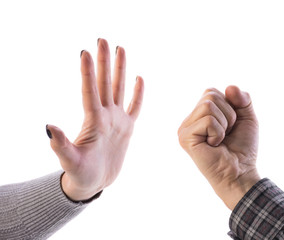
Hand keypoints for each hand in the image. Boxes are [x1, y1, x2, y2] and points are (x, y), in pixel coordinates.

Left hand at [46, 38, 143, 200]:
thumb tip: (48, 127)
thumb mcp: (71, 162)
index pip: (90, 91)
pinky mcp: (127, 128)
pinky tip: (139, 78)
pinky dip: (138, 93)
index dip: (88, 72)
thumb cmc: (80, 174)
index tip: (85, 52)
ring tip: (120, 49)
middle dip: (104, 62)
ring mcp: (116, 120)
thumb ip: (61, 146)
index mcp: (93, 121)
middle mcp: (105, 115)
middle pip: (104, 83)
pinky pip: (135, 106)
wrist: (93, 182)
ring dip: (120, 70)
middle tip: (102, 40)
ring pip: (119, 89)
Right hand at [178, 86, 259, 209]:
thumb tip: (230, 87)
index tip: (230, 126)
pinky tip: (214, 146)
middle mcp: (189, 121)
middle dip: (228, 114)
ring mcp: (184, 129)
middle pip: (209, 96)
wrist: (240, 173)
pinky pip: (208, 120)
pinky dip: (219, 132)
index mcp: (199, 115)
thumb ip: (242, 99)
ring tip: (220, 140)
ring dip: (224, 124)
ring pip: (208, 106)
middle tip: (226, 134)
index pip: (211, 92)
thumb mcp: (247, 118)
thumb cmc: (242, 148)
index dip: (229, 106)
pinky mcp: (186, 138)